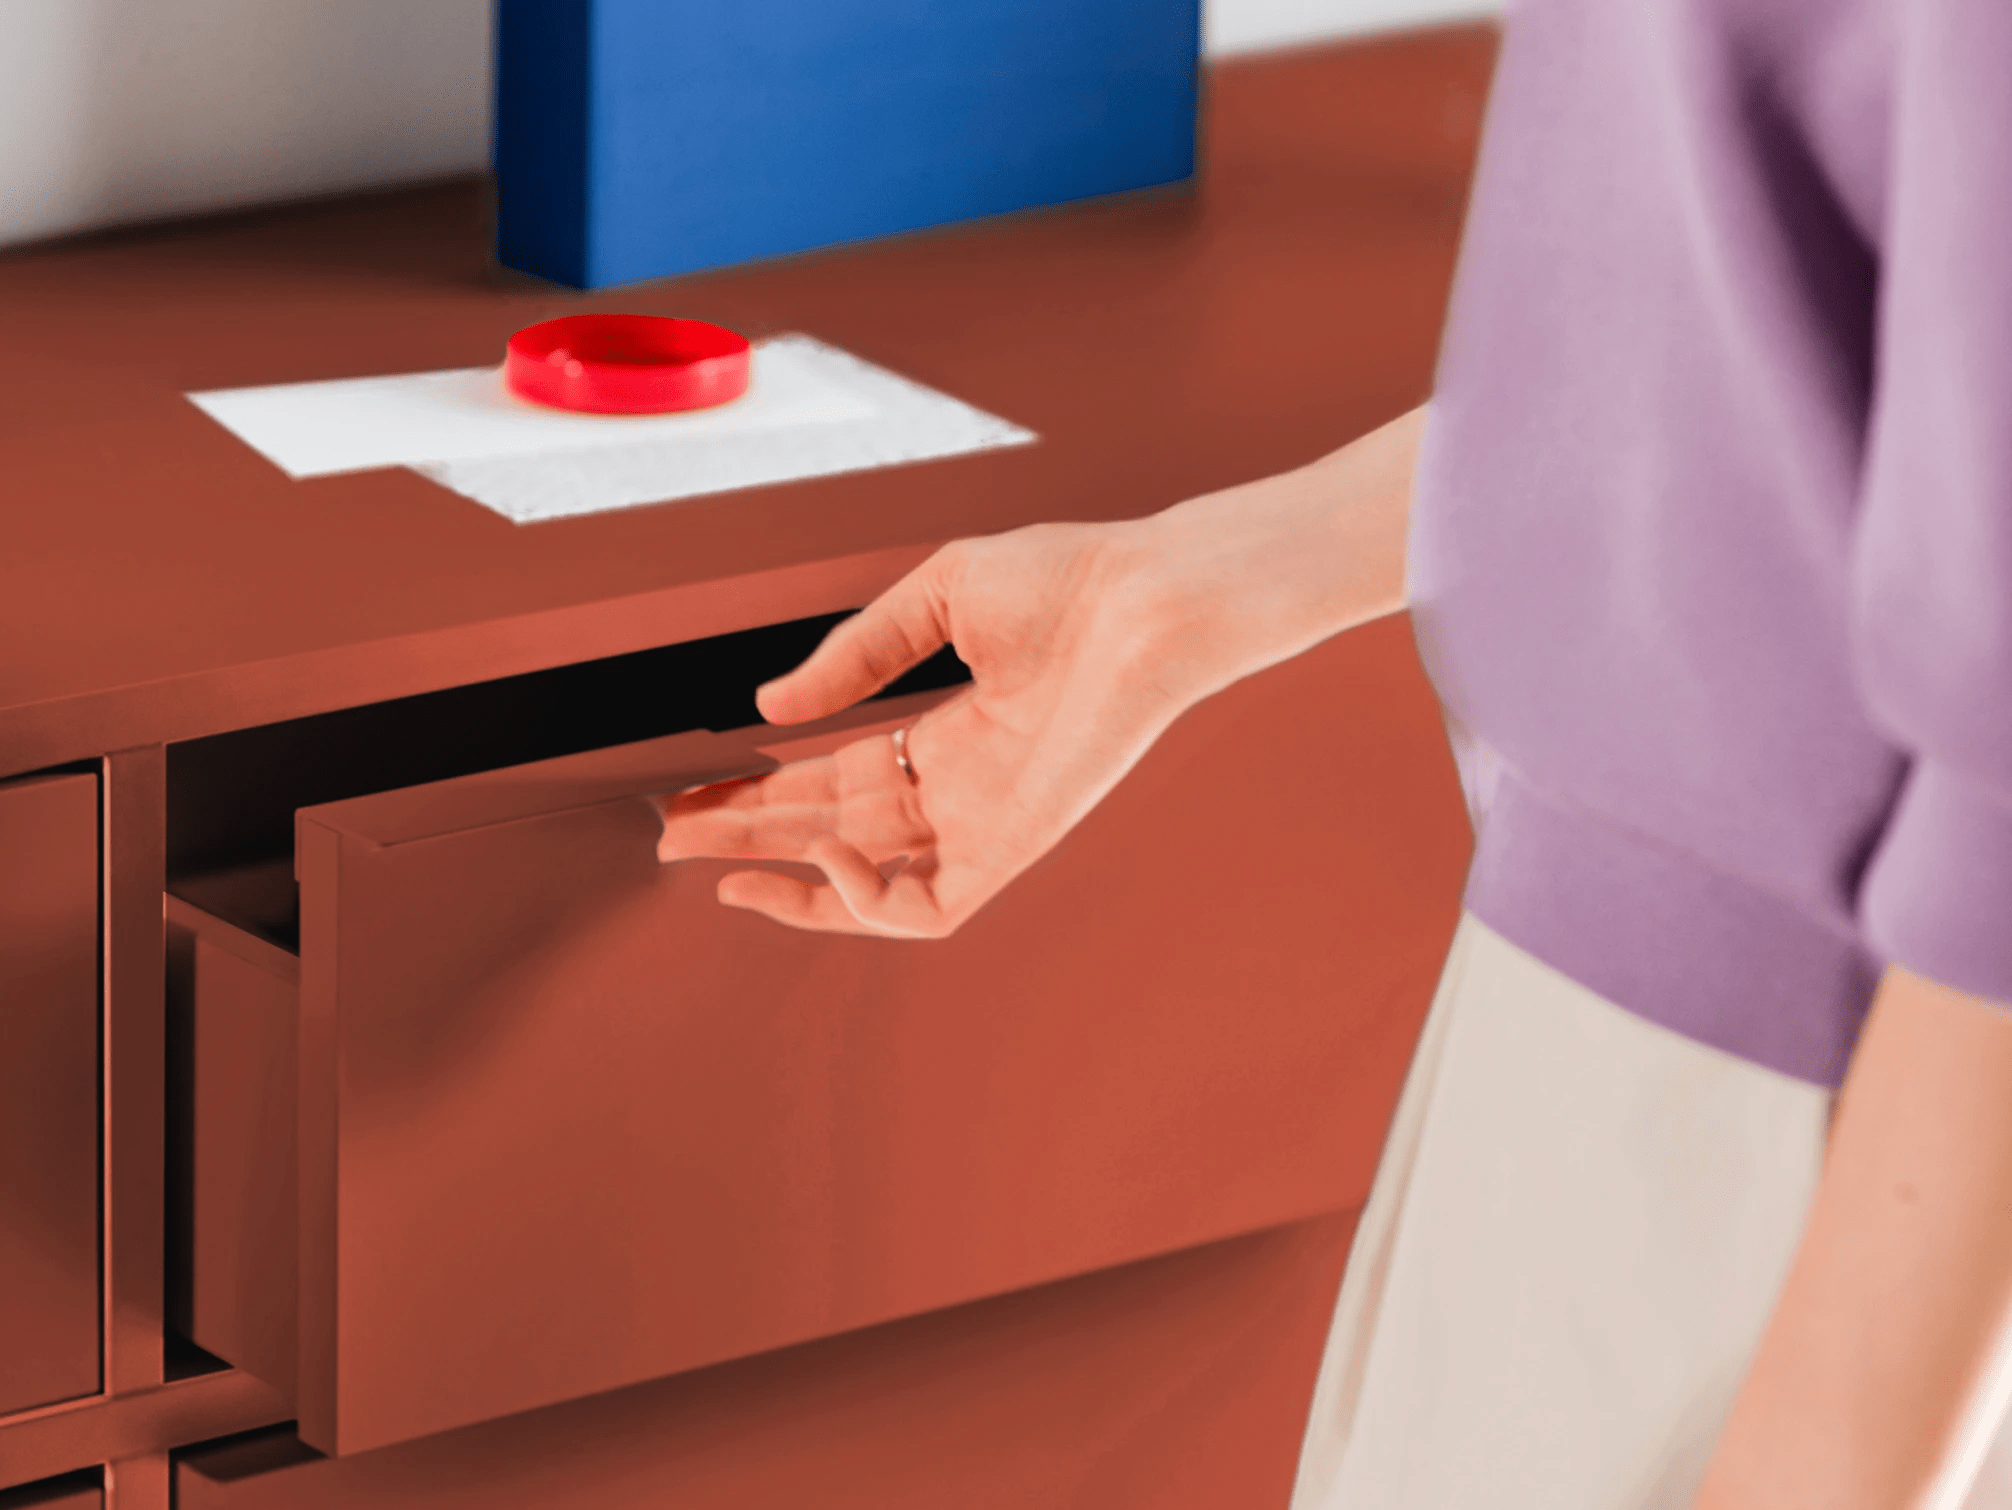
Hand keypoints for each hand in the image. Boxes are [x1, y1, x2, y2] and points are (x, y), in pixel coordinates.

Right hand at [654, 519, 1191, 936]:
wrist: (1144, 597)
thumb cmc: (1068, 581)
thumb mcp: (933, 602)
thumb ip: (853, 658)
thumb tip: (770, 708)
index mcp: (945, 735)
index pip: (832, 781)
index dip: (760, 790)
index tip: (696, 791)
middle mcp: (960, 788)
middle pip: (831, 830)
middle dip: (749, 836)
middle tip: (674, 837)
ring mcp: (984, 822)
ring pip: (867, 883)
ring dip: (789, 882)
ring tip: (719, 871)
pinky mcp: (1013, 847)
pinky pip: (928, 910)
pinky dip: (868, 902)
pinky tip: (823, 857)